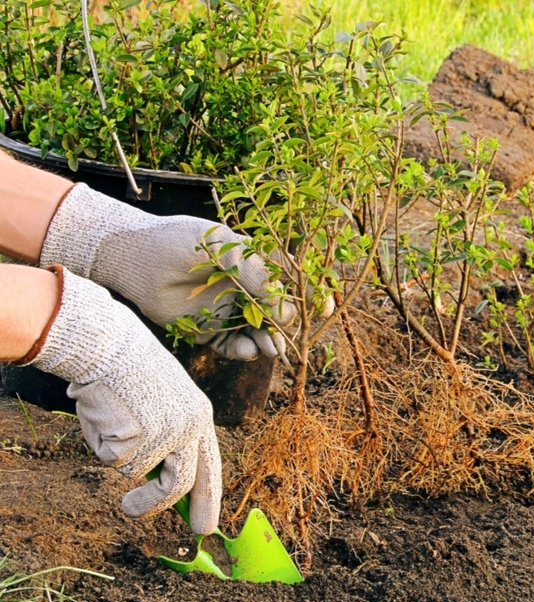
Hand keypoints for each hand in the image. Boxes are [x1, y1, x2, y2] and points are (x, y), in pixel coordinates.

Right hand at [22, 267, 221, 533]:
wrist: (111, 345)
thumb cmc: (131, 372)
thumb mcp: (164, 402)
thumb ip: (169, 438)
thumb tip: (159, 482)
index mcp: (201, 418)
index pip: (210, 467)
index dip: (207, 499)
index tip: (204, 527)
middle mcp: (189, 429)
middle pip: (180, 484)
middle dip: (156, 507)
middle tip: (131, 513)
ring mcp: (164, 435)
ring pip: (137, 472)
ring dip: (119, 459)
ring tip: (110, 429)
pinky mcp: (137, 439)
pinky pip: (112, 458)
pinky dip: (102, 442)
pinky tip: (104, 415)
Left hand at [40, 184, 288, 360]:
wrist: (133, 259)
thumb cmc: (179, 242)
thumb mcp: (224, 250)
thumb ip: (256, 276)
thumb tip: (285, 308)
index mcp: (254, 263)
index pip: (291, 282)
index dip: (309, 297)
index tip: (324, 309)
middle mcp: (245, 288)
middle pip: (279, 313)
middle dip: (289, 327)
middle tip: (290, 337)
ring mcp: (228, 310)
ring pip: (259, 333)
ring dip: (270, 342)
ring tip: (271, 349)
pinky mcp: (208, 331)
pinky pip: (234, 346)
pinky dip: (244, 351)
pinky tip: (247, 350)